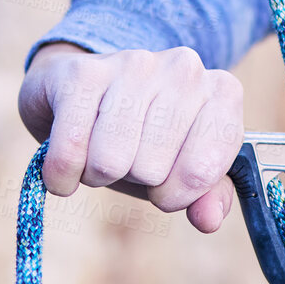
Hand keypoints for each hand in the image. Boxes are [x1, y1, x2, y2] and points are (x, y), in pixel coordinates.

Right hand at [18, 42, 244, 233]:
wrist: (83, 90)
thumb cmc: (142, 136)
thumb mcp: (182, 167)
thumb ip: (207, 195)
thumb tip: (209, 220)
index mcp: (222, 92)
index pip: (202, 171)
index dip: (176, 194)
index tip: (165, 184)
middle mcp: (185, 69)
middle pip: (152, 169)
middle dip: (133, 178)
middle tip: (128, 156)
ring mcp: (135, 63)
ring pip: (111, 161)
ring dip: (97, 174)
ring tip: (100, 151)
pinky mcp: (83, 71)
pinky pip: (70, 150)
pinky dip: (62, 173)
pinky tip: (67, 164)